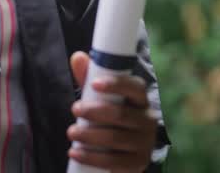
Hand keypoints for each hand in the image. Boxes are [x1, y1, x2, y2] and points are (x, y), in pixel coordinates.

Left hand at [67, 51, 156, 172]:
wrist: (126, 149)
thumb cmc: (110, 115)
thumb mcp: (102, 97)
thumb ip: (89, 77)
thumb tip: (77, 57)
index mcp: (140, 100)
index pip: (135, 88)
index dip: (116, 84)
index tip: (94, 83)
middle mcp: (148, 120)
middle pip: (121, 114)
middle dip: (94, 111)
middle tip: (75, 109)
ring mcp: (145, 143)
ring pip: (116, 138)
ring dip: (89, 135)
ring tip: (71, 132)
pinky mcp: (138, 163)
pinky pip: (115, 162)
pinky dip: (92, 157)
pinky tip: (75, 153)